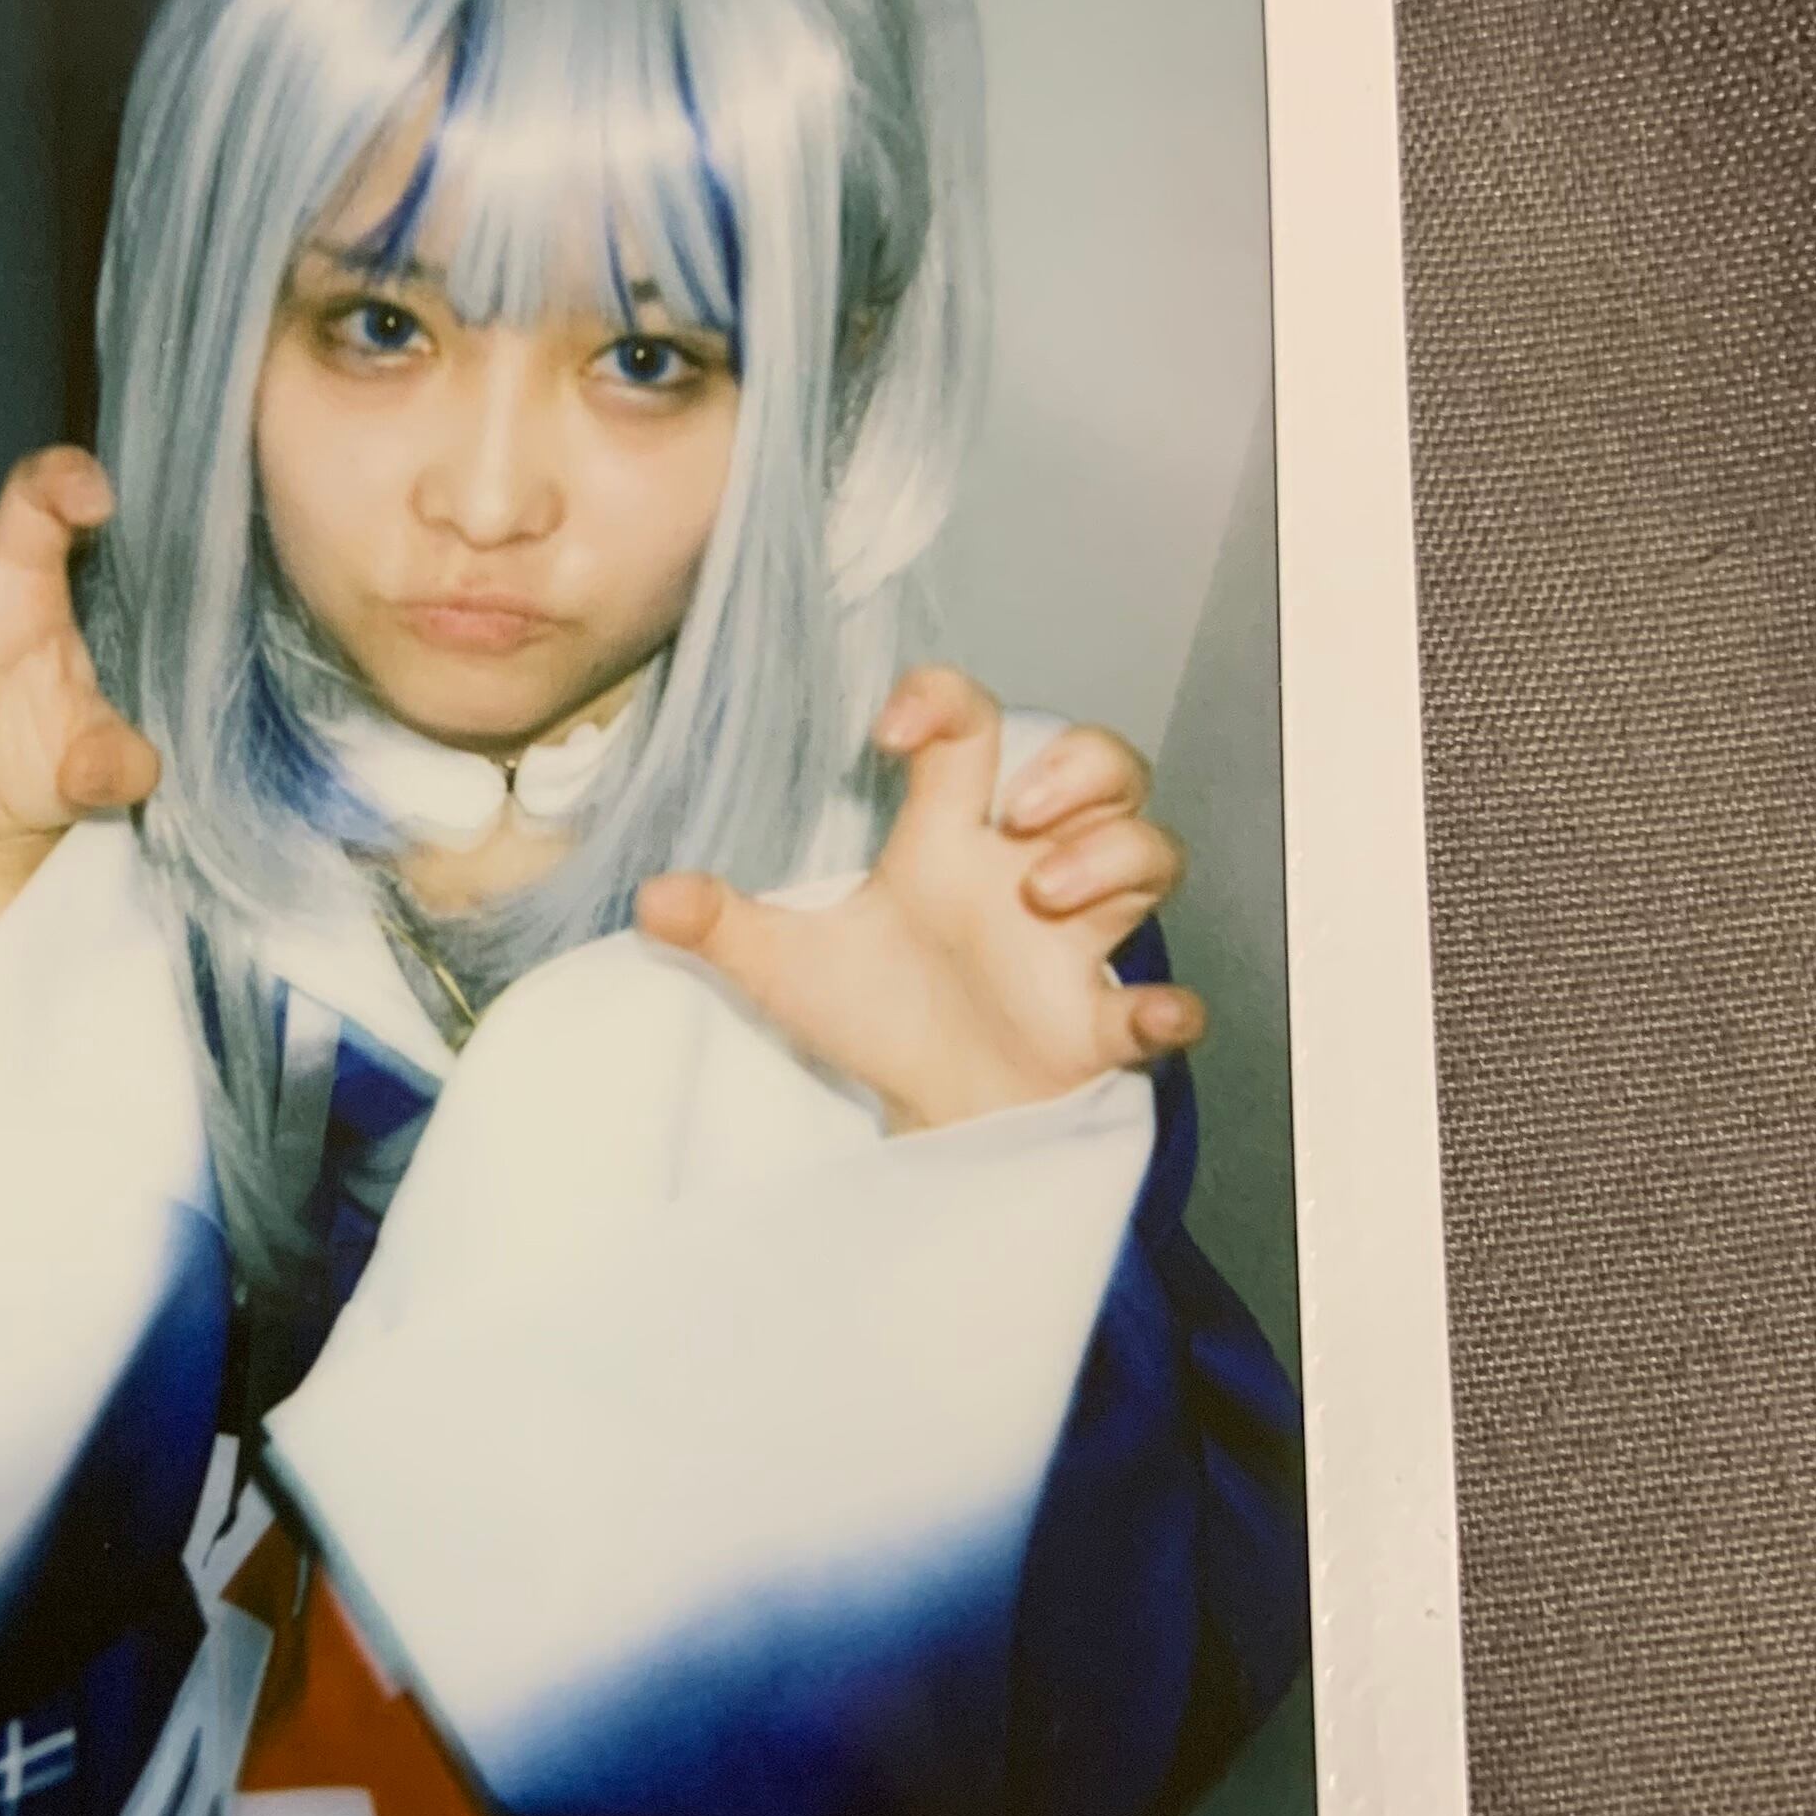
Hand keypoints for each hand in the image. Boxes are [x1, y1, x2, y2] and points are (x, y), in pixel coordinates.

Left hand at [632, 666, 1202, 1130]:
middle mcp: (1026, 873)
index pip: (973, 727)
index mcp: (951, 840)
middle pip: (1105, 765)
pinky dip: (1166, 1008)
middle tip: (1017, 814)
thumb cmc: (881, 1018)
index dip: (946, 700)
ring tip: (1047, 894)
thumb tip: (649, 899)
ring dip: (1112, 857)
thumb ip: (722, 927)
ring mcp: (1076, 944)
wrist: (929, 1115)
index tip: (891, 731)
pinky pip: (1162, 1007)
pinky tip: (1145, 1016)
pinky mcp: (1099, 1026)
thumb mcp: (788, 968)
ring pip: (1149, 853)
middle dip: (1079, 767)